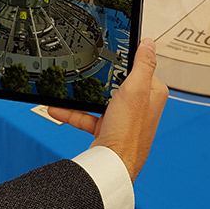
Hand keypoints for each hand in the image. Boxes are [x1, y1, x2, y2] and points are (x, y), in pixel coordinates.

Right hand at [48, 39, 167, 181]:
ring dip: (82, 96)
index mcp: (152, 92)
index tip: (110, 53)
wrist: (113, 165)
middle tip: (87, 69)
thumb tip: (148, 43)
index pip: (141, 68)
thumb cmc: (128, 132)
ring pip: (100, 99)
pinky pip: (88, 116)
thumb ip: (142, 64)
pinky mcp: (108, 128)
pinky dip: (73, 112)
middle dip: (99, 78)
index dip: (125, 61)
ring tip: (67, 89)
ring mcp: (123, 118)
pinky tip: (57, 108)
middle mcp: (140, 105)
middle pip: (118, 82)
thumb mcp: (135, 89)